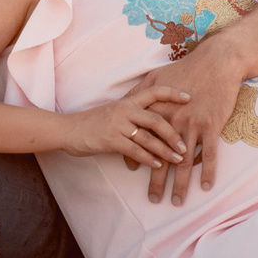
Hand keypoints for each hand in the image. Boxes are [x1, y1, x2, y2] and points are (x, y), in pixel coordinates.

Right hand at [57, 83, 189, 167]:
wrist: (68, 129)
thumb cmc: (93, 123)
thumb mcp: (114, 113)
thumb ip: (133, 116)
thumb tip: (155, 127)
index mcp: (127, 101)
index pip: (154, 92)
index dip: (173, 94)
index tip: (190, 98)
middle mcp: (125, 110)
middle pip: (157, 119)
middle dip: (174, 134)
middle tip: (186, 145)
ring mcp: (118, 124)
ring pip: (148, 138)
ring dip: (165, 151)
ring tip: (178, 159)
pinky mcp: (111, 139)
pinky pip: (135, 150)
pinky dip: (149, 159)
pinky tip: (158, 166)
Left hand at [128, 47, 248, 204]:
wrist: (216, 62)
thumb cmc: (186, 68)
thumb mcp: (156, 77)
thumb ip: (138, 93)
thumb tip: (124, 105)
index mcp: (157, 112)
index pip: (143, 139)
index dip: (136, 156)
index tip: (131, 171)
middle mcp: (172, 123)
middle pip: (162, 158)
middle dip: (157, 181)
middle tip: (153, 200)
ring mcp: (193, 126)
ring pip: (184, 161)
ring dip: (180, 184)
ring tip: (176, 202)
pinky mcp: (212, 126)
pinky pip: (209, 155)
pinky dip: (207, 172)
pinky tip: (204, 187)